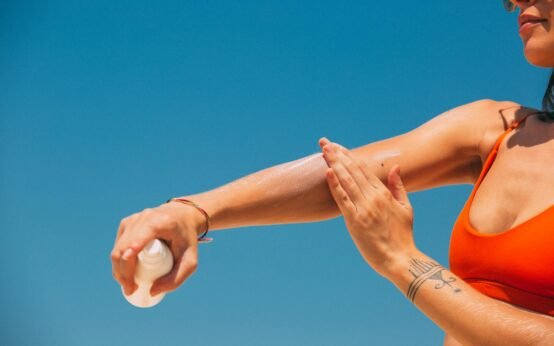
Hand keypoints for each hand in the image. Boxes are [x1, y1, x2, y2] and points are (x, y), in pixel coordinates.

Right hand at [110, 202, 204, 295]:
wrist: (183, 216)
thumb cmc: (187, 239)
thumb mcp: (190, 260)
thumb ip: (177, 279)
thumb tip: (152, 291)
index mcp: (159, 222)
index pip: (136, 242)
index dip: (128, 263)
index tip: (130, 284)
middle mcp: (143, 218)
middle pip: (123, 249)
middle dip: (123, 273)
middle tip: (131, 290)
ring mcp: (132, 219)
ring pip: (118, 248)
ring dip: (118, 269)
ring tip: (128, 284)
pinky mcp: (126, 223)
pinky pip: (118, 245)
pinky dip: (119, 260)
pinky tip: (125, 272)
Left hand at [318, 138, 416, 277]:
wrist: (401, 259)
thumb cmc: (403, 235)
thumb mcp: (405, 208)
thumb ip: (398, 186)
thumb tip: (395, 167)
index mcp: (383, 193)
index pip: (363, 168)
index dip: (349, 155)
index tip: (337, 146)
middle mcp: (373, 198)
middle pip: (352, 170)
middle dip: (338, 154)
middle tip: (324, 142)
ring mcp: (363, 209)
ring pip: (347, 181)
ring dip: (334, 164)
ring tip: (324, 150)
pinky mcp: (355, 221)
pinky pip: (343, 200)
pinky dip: (335, 185)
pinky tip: (328, 172)